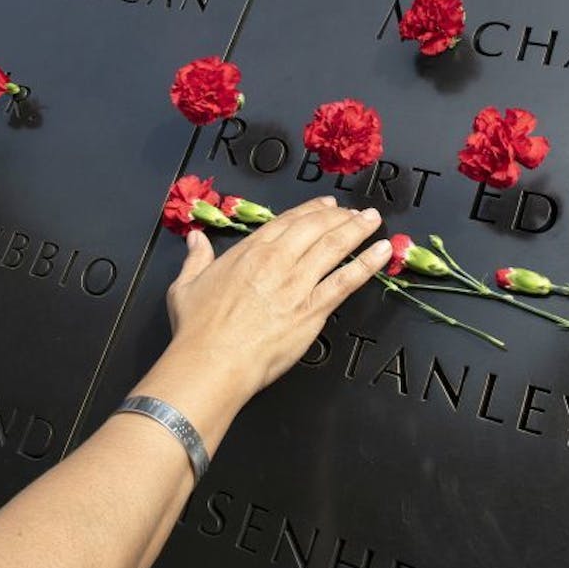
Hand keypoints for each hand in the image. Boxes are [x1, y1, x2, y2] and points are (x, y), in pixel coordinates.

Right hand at [165, 196, 390, 397]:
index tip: (327, 205)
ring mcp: (297, 283)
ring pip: (334, 246)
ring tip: (373, 220)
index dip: (311, 211)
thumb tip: (196, 239)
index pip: (287, 222)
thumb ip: (196, 258)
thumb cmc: (197, 330)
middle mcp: (277, 260)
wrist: (211, 361)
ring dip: (357, 230)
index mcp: (249, 251)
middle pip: (315, 228)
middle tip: (355, 212)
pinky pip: (346, 280)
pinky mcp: (313, 309)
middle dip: (339, 216)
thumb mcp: (185, 286)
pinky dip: (368, 263)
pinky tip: (382, 251)